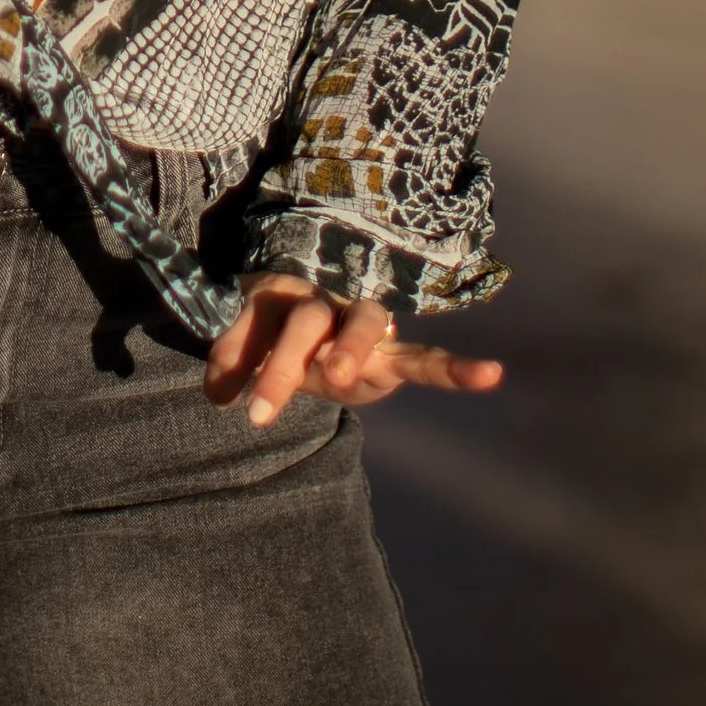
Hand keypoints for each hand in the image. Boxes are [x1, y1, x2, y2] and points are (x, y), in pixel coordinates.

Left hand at [206, 277, 503, 422]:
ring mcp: (363, 323)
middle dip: (286, 363)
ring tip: (338, 375)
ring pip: (362, 322)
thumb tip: (215, 395)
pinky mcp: (395, 352)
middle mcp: (325, 300)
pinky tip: (491, 375)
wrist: (329, 318)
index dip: (238, 355)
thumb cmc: (285, 330)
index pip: (257, 319)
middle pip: (307, 320)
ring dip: (350, 347)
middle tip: (259, 410)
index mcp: (283, 295)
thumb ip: (234, 360)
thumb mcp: (254, 341)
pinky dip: (457, 368)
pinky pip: (427, 356)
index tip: (223, 399)